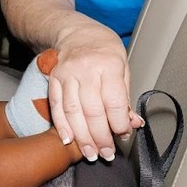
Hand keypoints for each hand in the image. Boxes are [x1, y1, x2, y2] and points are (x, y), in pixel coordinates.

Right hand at [48, 27, 144, 161]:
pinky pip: (57, 106)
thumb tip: (132, 123)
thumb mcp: (123, 68)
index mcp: (109, 64)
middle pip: (93, 111)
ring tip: (90, 153)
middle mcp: (86, 68)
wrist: (79, 33)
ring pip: (73, 111)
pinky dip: (62, 125)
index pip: (114, 102)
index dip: (120, 123)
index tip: (123, 134)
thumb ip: (126, 97)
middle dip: (101, 137)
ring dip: (82, 137)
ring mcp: (67, 73)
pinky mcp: (54, 79)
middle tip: (107, 153)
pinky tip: (68, 140)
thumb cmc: (105, 51)